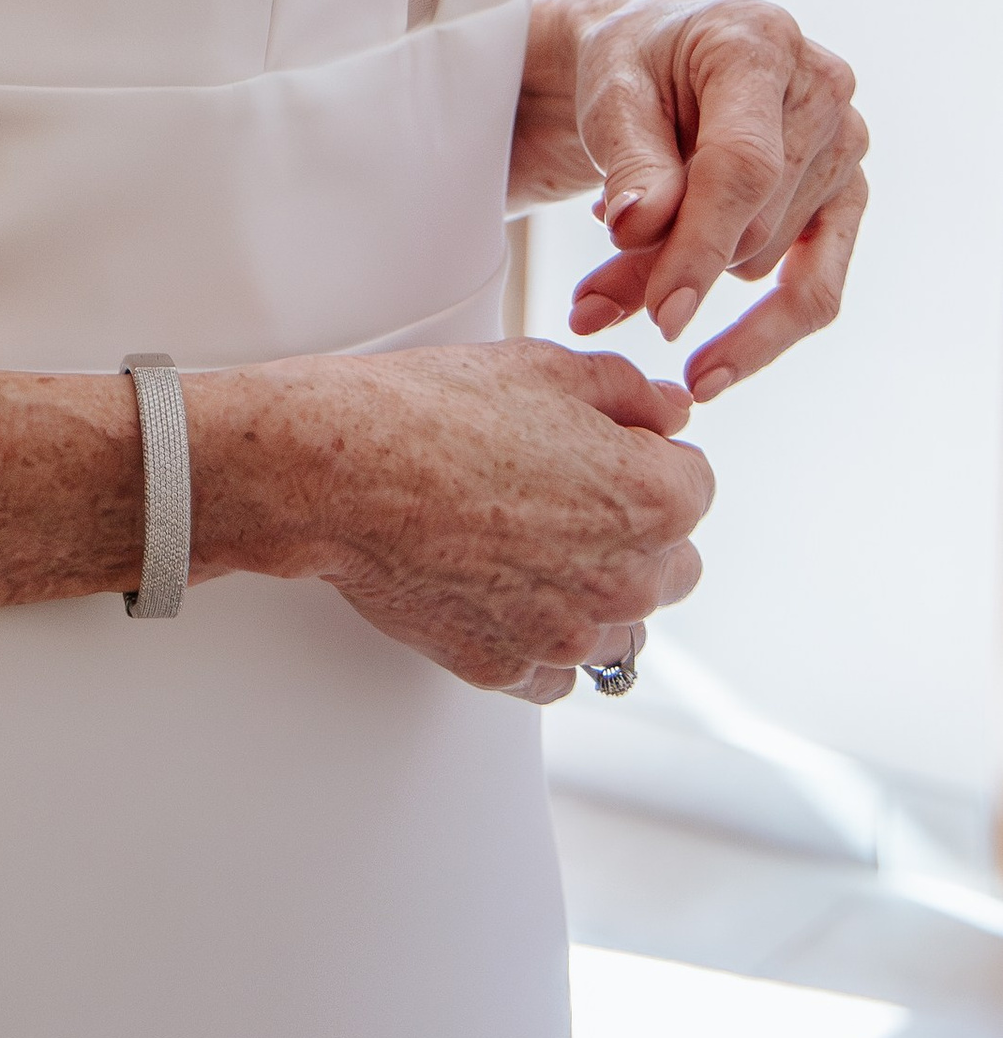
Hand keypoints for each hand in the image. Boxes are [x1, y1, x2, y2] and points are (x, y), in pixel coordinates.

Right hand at [210, 340, 712, 699]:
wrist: (342, 469)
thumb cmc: (433, 411)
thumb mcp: (544, 366)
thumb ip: (630, 391)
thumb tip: (670, 409)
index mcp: (652, 500)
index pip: (695, 486)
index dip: (644, 456)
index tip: (597, 449)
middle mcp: (626, 580)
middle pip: (673, 565)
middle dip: (634, 531)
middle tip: (561, 493)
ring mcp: (567, 634)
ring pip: (620, 627)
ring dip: (592, 592)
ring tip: (523, 541)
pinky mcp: (509, 668)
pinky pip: (556, 671)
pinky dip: (537, 636)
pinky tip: (497, 587)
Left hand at [545, 0, 868, 403]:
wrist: (655, 60)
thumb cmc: (631, 67)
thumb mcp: (608, 93)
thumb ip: (630, 160)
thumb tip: (641, 229)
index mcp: (760, 41)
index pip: (742, 165)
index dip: (699, 245)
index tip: (662, 317)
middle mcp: (823, 89)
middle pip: (753, 221)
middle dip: (669, 270)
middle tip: (591, 300)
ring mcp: (846, 146)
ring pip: (767, 262)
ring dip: (689, 283)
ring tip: (615, 275)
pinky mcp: (847, 199)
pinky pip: (818, 290)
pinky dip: (763, 338)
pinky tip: (711, 373)